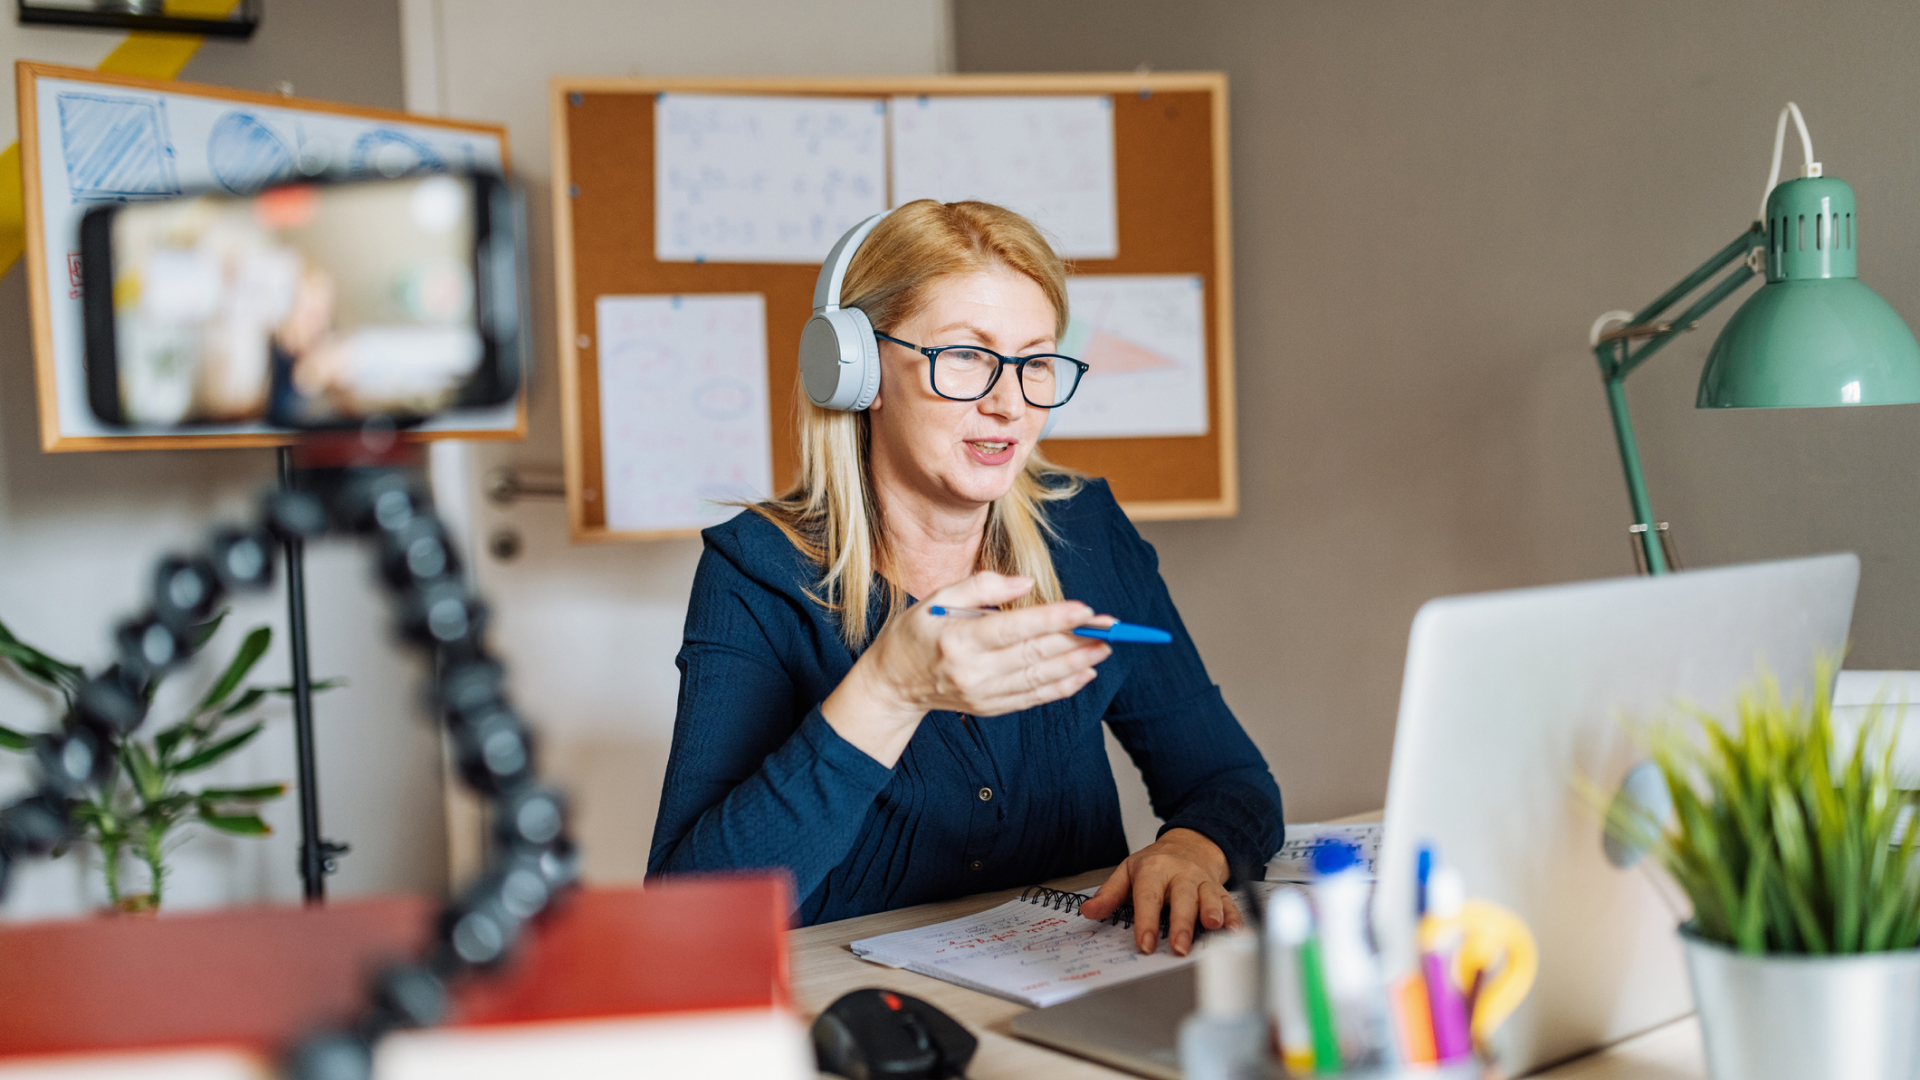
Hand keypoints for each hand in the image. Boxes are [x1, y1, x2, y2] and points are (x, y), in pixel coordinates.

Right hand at [820, 571, 1111, 766]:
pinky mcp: (990, 708)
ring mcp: (982, 694)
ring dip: (1077, 664)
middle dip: (1076, 640)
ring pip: (1040, 679)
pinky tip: (1084, 672)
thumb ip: (982, 586)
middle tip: (1111, 627)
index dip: (1053, 619)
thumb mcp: (937, 597)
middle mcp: (972, 671)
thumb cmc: (915, 632)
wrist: (893, 684)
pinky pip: (1033, 698)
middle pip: (1035, 655)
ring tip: (1105, 648)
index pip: (1014, 628)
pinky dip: (1062, 687)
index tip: (1085, 609)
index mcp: (959, 638)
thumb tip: (1026, 584)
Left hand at [1079, 828, 1239, 955]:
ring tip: (1213, 928)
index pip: (1148, 896)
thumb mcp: (1128, 871)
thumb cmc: (1156, 864)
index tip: (1145, 944)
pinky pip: (1229, 901)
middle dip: (1182, 923)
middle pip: (1182, 898)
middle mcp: (1180, 874)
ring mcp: (1202, 881)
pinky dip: (1235, 916)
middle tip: (1179, 947)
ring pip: (1209, 896)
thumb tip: (1088, 912)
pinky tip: (1237, 930)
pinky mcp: (1219, 889)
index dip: (1146, 921)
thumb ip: (1109, 894)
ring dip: (1213, 912)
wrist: (1189, 844)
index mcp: (1153, 870)